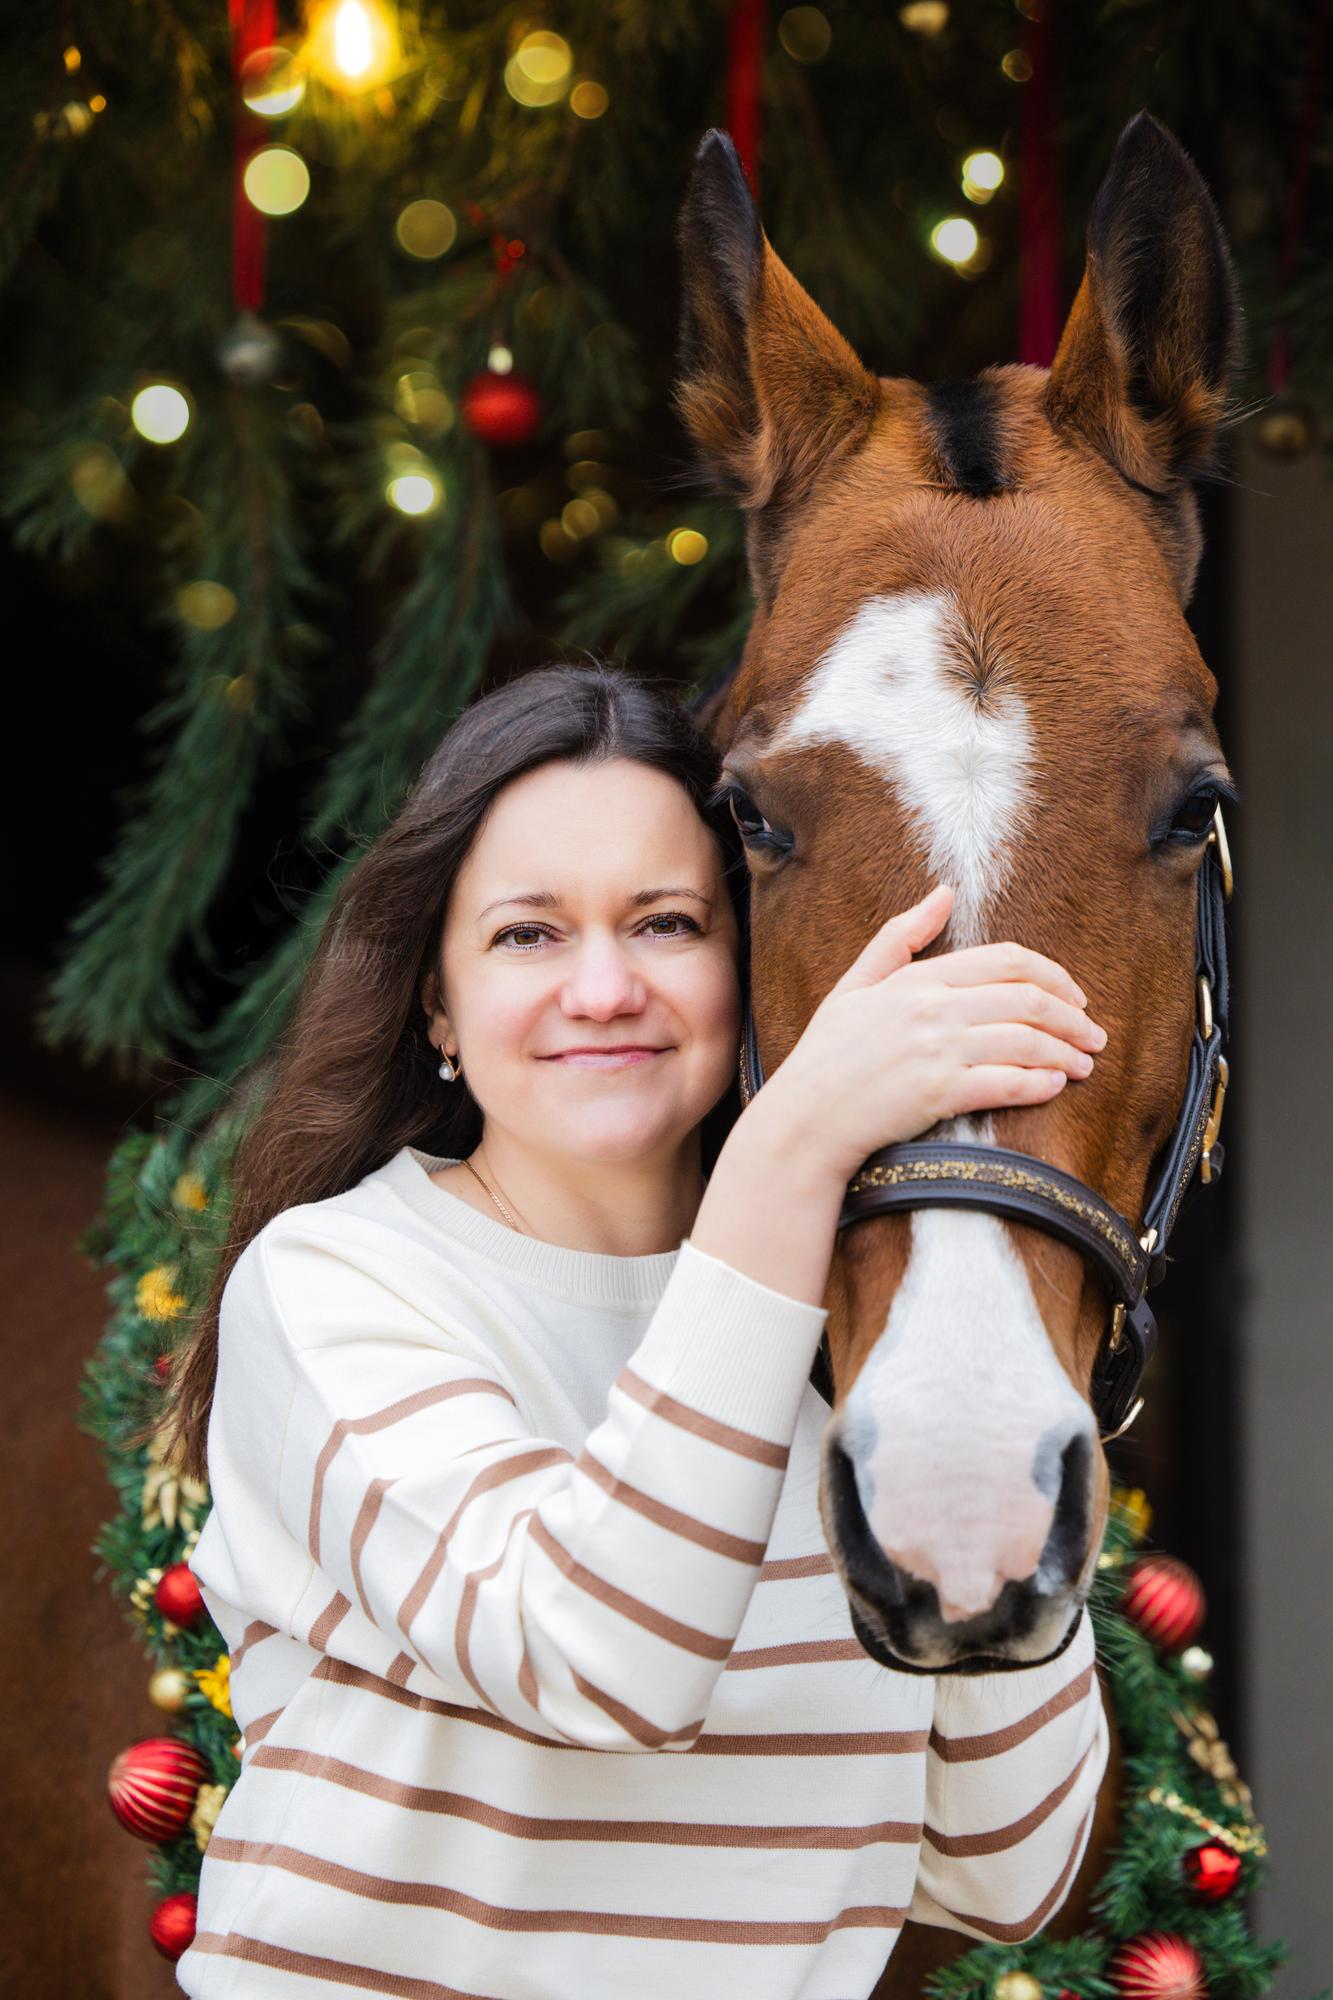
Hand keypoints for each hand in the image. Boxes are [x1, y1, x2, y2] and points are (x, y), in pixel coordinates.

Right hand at [758, 884, 1107, 1182]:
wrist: (806, 1117)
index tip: (1076, 997)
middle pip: (1028, 999)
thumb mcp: (856, 983)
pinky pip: (1007, 1084)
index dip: (1054, 975)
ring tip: (1084, 1065)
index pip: (1007, 961)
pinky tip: (1054, 1087)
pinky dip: (1039, 1084)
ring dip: (1066, 1053)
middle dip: (1072, 1018)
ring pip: (1026, 1041)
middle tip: (1093, 1036)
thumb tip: (943, 892)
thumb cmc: (828, 1053)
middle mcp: (933, 1009)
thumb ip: (901, 936)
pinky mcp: (940, 1094)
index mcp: (918, 979)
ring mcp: (937, 1051)